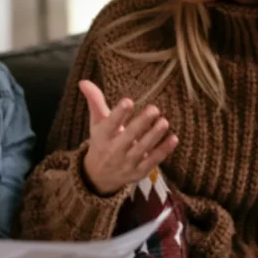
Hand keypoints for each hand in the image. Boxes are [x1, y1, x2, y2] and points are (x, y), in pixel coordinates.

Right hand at [79, 80, 178, 195]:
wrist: (99, 176)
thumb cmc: (101, 142)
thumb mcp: (96, 123)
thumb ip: (95, 101)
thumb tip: (84, 81)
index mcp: (102, 136)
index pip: (110, 124)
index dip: (119, 113)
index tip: (128, 102)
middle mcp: (114, 150)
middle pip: (128, 136)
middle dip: (141, 123)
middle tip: (154, 109)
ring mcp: (127, 163)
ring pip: (142, 148)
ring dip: (154, 135)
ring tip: (164, 122)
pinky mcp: (139, 171)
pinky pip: (153, 161)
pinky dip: (163, 150)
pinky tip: (173, 138)